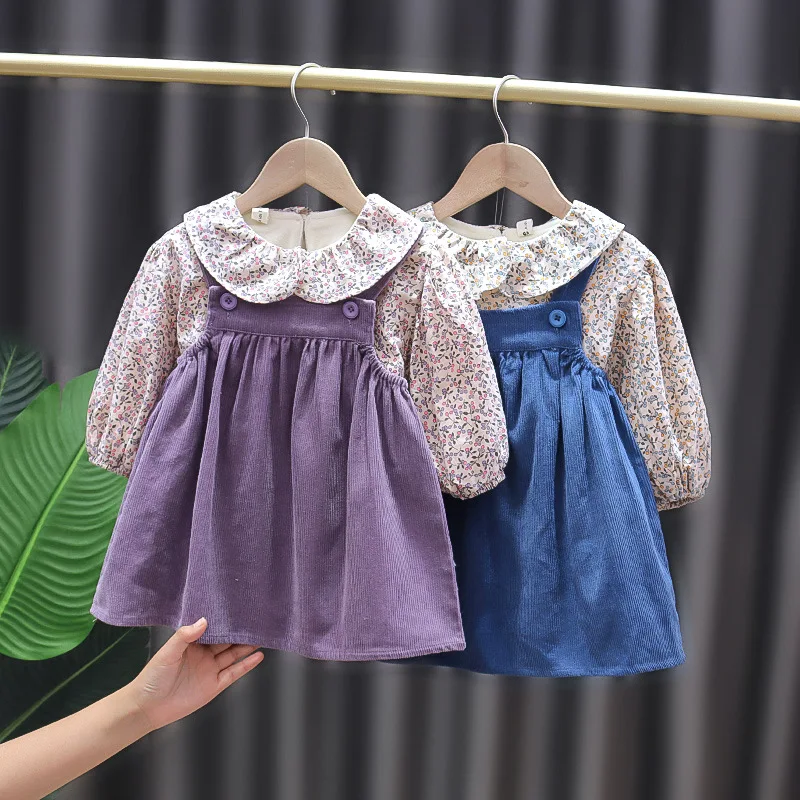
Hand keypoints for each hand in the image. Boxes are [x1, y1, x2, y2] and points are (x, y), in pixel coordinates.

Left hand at [124, 618, 263, 731]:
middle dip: (241, 632)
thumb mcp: (167, 652)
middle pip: (227, 641)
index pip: (213, 629)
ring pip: (233, 655)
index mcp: (192, 644)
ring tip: (262, 636)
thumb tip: (204, 620)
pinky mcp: (214, 686)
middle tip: (256, 621)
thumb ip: (185, 636)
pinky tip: (258, 656)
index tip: (238, 610)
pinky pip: (234, 673)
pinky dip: (246, 665)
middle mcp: (204, 655)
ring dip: (247, 646)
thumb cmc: (152, 678)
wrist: (147, 708)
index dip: (225, 621)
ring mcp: (210, 670)